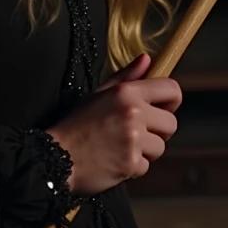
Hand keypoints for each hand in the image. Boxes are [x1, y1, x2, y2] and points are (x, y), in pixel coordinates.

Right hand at [46, 54, 181, 195]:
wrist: (55, 156)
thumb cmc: (76, 125)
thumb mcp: (99, 94)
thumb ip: (126, 77)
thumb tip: (147, 60)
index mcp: (127, 92)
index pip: (172, 90)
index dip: (171, 101)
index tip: (161, 109)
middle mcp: (134, 112)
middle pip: (171, 124)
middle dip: (158, 132)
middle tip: (136, 134)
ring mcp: (133, 139)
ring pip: (160, 147)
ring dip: (144, 151)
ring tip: (121, 148)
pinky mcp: (130, 163)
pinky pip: (145, 166)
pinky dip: (132, 167)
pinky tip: (115, 161)